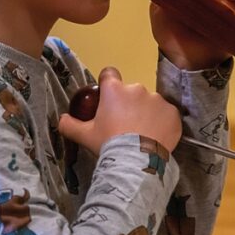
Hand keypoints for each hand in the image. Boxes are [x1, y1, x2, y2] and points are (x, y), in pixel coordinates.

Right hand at [58, 67, 181, 153]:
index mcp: (114, 90)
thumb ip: (70, 125)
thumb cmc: (109, 144)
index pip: (109, 73)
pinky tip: (157, 137)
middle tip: (125, 126)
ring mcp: (157, 99)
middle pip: (131, 92)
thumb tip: (61, 120)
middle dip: (128, 104)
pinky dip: (162, 123)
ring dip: (146, 113)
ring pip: (150, 103)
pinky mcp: (173, 112)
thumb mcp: (85, 136)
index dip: (107, 83)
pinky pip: (166, 114)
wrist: (137, 161)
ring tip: (143, 135)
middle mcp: (137, 88)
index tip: (108, 97)